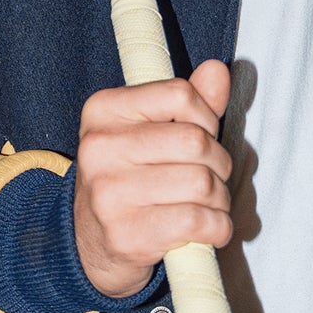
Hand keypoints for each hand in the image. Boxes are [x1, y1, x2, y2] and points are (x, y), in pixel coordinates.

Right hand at [72, 59, 232, 297]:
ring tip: (209, 204)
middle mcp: (100, 148)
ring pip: (201, 183)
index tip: (204, 136)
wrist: (92, 242)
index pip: (179, 94)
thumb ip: (187, 101)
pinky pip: (197, 221)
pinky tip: (210, 228)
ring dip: (220, 198)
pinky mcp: (125, 234)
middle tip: (212, 176)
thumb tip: (217, 70)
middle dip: (219, 162)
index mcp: (104, 110)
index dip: (207, 116)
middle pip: (195, 141)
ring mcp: (109, 194)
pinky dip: (218, 226)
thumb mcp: (149, 130)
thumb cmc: (130, 177)